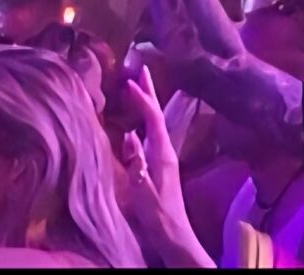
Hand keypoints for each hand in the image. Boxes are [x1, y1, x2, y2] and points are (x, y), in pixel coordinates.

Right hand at [114, 67, 208, 266]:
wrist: (174, 234)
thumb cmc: (158, 214)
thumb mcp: (142, 188)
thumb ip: (136, 162)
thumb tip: (129, 136)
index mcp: (163, 153)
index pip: (153, 118)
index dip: (142, 98)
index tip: (129, 80)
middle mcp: (166, 151)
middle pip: (157, 115)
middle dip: (150, 92)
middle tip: (141, 69)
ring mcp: (164, 157)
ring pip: (154, 124)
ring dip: (146, 105)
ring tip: (138, 88)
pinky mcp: (161, 165)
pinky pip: (151, 136)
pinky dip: (143, 122)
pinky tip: (135, 123)